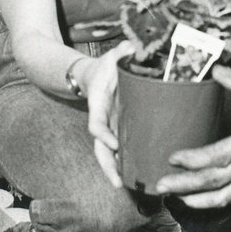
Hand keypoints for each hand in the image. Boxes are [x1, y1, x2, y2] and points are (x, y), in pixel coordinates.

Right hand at [83, 41, 135, 187]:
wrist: (95, 74)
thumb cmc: (106, 66)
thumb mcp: (113, 55)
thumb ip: (122, 50)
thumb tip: (131, 45)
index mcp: (99, 103)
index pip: (97, 123)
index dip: (103, 134)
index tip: (113, 144)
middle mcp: (103, 119)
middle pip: (101, 147)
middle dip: (107, 165)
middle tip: (117, 182)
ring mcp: (110, 127)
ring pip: (108, 153)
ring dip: (114, 170)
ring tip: (123, 186)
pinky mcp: (118, 130)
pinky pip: (120, 149)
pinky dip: (125, 163)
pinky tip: (136, 176)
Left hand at [154, 65, 230, 208]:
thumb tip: (217, 70)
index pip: (220, 156)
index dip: (195, 160)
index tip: (174, 157)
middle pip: (215, 180)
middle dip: (185, 184)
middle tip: (161, 184)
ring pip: (222, 195)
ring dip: (195, 197)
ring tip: (172, 196)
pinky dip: (211, 202)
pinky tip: (195, 200)